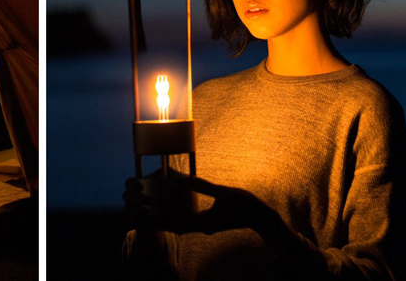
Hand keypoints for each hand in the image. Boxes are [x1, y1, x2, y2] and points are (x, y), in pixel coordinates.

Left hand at [124, 176, 279, 237]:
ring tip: (153, 212)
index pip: (176, 224)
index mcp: (204, 222)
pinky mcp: (210, 222)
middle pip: (175, 225)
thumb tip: (187, 179)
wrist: (262, 217)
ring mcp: (206, 225)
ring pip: (181, 224)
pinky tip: (173, 208)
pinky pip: (190, 220)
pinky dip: (179, 215)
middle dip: (159, 220)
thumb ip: (206, 187)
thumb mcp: (226, 193)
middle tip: (143, 212)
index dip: (160, 220)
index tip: (145, 216)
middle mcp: (203, 226)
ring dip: (167, 218)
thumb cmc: (247, 205)